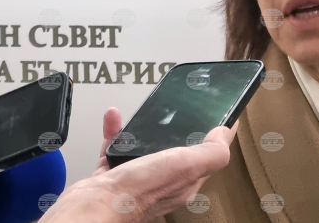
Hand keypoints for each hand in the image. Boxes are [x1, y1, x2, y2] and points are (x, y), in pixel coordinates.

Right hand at [39, 108, 237, 222]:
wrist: (92, 206)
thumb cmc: (135, 192)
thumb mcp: (184, 165)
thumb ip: (210, 152)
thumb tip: (226, 134)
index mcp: (184, 181)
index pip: (207, 157)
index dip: (214, 136)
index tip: (220, 116)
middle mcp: (162, 182)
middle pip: (176, 152)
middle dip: (177, 130)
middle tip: (180, 111)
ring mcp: (137, 179)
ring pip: (144, 148)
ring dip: (143, 128)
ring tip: (144, 112)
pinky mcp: (113, 175)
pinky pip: (116, 149)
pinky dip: (115, 132)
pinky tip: (113, 118)